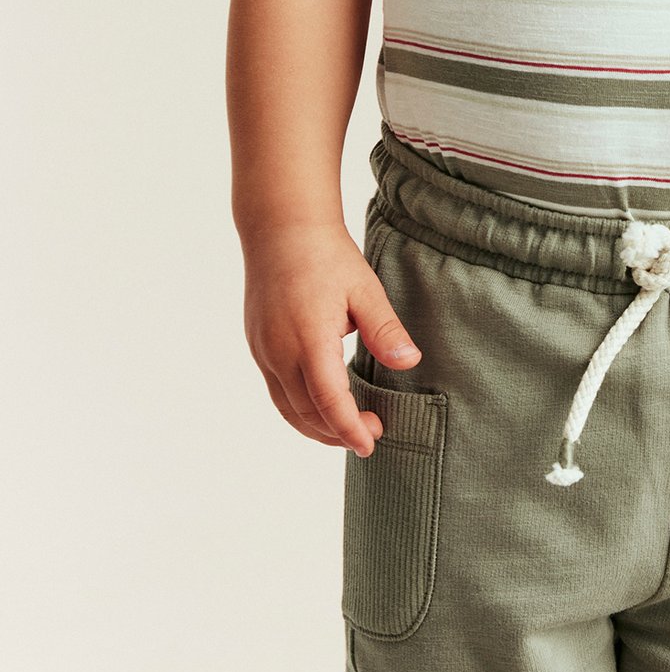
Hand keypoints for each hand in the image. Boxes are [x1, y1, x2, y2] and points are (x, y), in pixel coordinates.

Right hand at [241, 222, 422, 454]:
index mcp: (308, 339)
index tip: (371, 444)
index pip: (329, 401)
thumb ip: (385, 329)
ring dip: (316, 427)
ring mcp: (263, 350)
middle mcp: (279, 351)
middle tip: (372, 432)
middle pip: (306, 412)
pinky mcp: (257, 345)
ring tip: (347, 431)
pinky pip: (276, 390)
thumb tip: (410, 362)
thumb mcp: (364, 289)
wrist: (281, 227)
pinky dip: (299, 409)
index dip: (350, 429)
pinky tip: (320, 407)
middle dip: (337, 432)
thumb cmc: (326, 255)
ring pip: (287, 407)